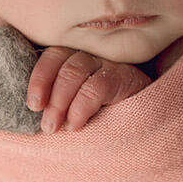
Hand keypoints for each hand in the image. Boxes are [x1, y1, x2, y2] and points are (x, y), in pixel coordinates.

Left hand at [26, 46, 150, 131]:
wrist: (148, 124)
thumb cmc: (107, 117)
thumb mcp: (78, 108)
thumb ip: (58, 104)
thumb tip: (36, 113)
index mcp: (78, 57)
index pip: (52, 55)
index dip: (39, 78)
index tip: (34, 105)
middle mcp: (93, 54)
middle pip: (62, 62)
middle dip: (50, 96)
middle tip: (47, 125)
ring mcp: (111, 63)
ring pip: (75, 71)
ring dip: (60, 102)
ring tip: (56, 127)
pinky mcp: (127, 76)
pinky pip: (96, 86)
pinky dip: (81, 107)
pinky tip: (77, 124)